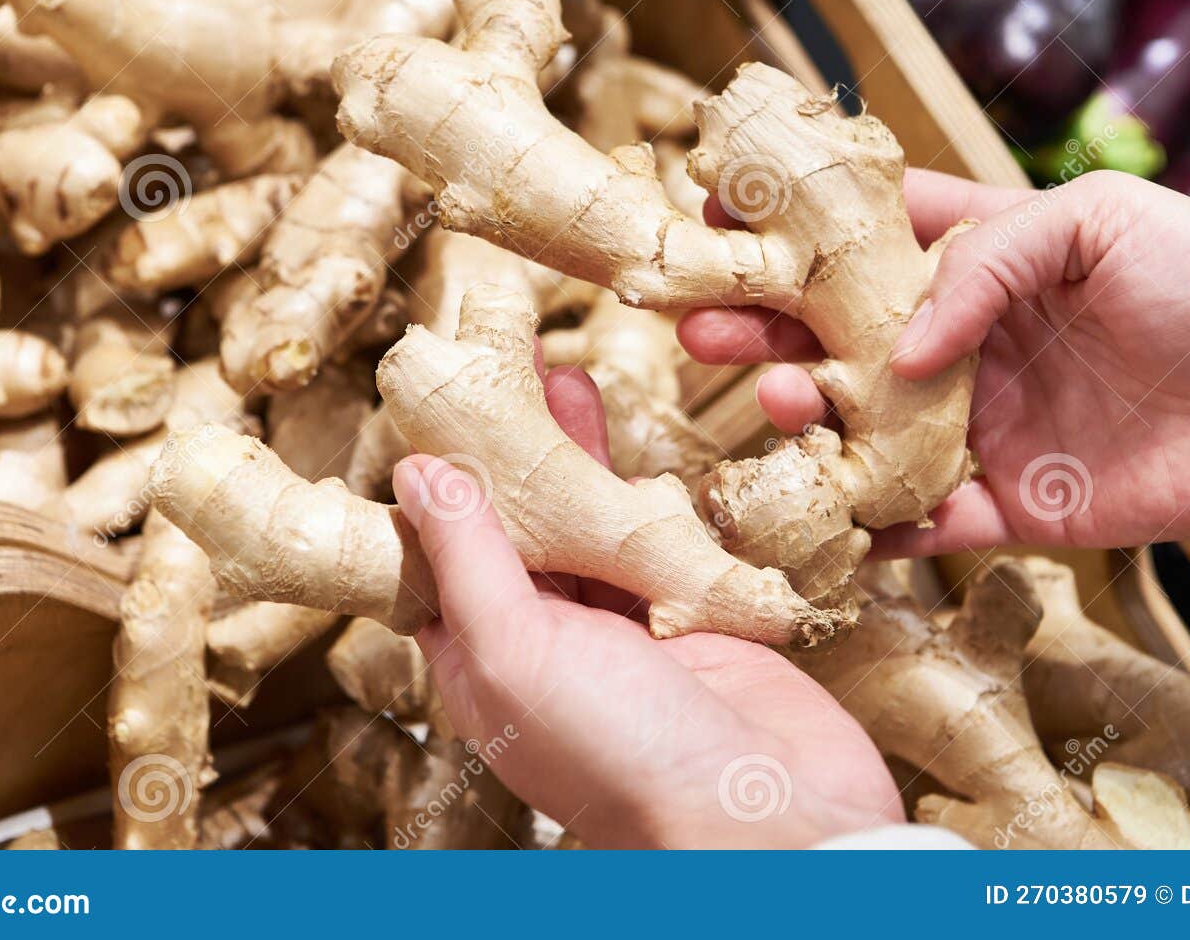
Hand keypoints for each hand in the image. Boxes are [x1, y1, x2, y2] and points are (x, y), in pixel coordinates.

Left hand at [392, 367, 900, 848]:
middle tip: (504, 372)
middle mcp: (549, 649)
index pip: (439, 562)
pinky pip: (660, 544)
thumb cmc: (627, 758)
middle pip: (517, 530)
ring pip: (588, 526)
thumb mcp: (517, 652)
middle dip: (508, 452)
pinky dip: (647, 495)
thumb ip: (469, 560)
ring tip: (564, 382)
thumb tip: (417, 475)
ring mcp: (624, 634)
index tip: (431, 408)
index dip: (433, 486)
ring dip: (576, 458)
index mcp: (486, 666)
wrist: (772, 817)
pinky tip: (639, 451)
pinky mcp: (692, 619)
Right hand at [679, 169, 1189, 555]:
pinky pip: (922, 519)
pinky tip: (822, 506)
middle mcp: (968, 341)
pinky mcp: (1010, 503)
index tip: (721, 211)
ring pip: (866, 426)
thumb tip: (900, 348)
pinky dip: (870, 520)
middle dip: (768, 326)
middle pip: (842, 335)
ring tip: (777, 397)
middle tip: (702, 323)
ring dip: (810, 414)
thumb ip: (984, 259)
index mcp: (982, 258)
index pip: (868, 237)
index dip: (792, 227)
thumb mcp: (1094, 219)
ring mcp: (982, 423)